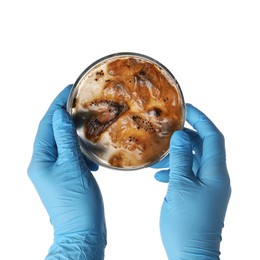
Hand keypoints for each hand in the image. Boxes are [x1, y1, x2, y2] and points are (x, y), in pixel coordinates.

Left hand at [28, 85, 105, 259]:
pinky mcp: (66, 177)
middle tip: (77, 101)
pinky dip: (80, 150)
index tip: (67, 90)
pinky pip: (71, 155)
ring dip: (73, 132)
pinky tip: (91, 153)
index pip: (46, 125)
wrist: (82, 230)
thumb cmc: (76, 202)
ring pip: (62, 143)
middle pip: (52, 132)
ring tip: (85, 121)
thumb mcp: (71, 167)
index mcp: (41, 160)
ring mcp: (55, 171)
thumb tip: (58, 115)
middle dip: (63, 115)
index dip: (55, 105)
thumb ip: (65, 140)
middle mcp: (44, 164)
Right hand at [152, 104, 230, 258]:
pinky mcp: (199, 194)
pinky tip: (160, 177)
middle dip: (186, 137)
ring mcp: (208, 186)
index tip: (187, 108)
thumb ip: (181, 159)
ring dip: (178, 156)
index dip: (201, 119)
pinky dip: (176, 170)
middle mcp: (215, 177)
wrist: (191, 254)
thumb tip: (181, 136)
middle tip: (168, 132)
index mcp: (215, 173)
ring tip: (159, 159)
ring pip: (194, 160)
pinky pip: (189, 174)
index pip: (213, 137)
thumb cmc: (187, 223)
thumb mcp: (180, 186)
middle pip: (203, 147)